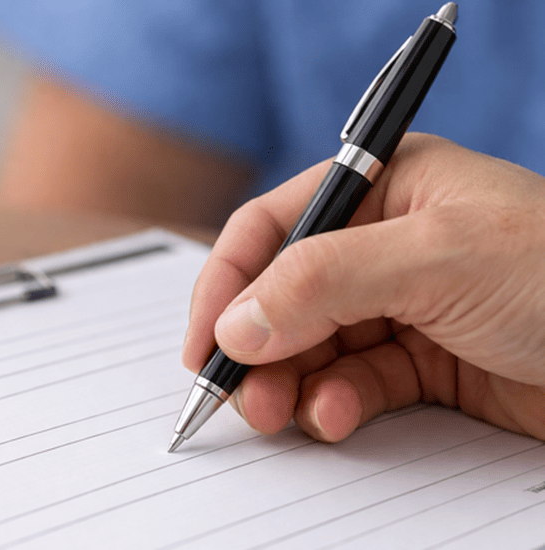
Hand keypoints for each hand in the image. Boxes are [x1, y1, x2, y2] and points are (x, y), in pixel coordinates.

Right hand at [182, 133, 544, 441]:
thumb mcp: (436, 258)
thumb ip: (324, 282)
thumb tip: (238, 320)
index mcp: (384, 188)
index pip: (273, 229)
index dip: (227, 284)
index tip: (203, 341)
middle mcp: (383, 244)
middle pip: (283, 295)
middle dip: (256, 345)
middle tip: (240, 393)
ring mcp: (401, 306)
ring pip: (310, 347)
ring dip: (288, 383)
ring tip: (285, 414)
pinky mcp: (421, 362)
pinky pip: (351, 385)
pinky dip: (334, 405)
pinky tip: (339, 418)